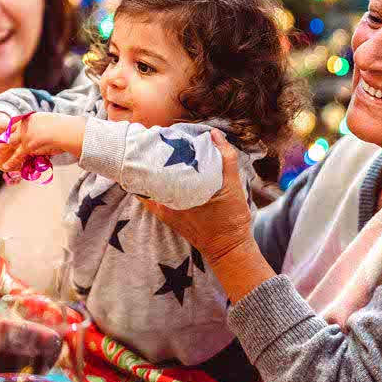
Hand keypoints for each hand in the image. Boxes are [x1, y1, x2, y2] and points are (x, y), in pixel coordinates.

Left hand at [0, 112, 84, 172]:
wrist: (67, 131)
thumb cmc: (59, 128)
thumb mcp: (44, 123)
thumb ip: (34, 128)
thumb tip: (30, 135)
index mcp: (26, 120)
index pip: (6, 124)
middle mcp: (23, 126)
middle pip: (1, 131)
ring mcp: (25, 136)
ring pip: (5, 143)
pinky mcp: (29, 146)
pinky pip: (17, 156)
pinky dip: (11, 162)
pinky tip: (5, 167)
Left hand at [140, 129, 254, 263]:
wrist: (228, 247)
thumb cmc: (231, 218)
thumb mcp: (233, 185)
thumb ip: (225, 157)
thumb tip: (214, 134)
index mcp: (180, 192)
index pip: (156, 166)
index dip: (154, 150)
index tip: (156, 137)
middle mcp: (166, 202)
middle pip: (149, 174)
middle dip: (151, 159)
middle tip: (154, 143)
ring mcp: (164, 210)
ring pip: (149, 185)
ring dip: (151, 171)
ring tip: (155, 155)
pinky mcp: (166, 216)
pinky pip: (152, 198)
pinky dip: (151, 186)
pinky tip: (155, 175)